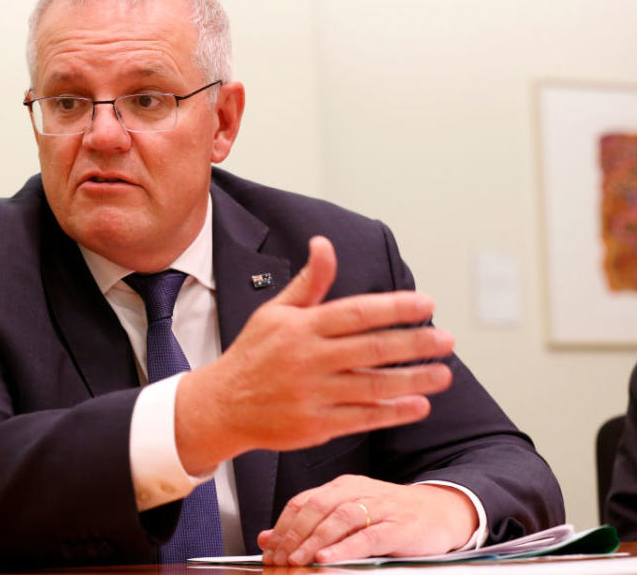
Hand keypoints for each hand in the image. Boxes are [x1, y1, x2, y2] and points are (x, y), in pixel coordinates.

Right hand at [175, 236, 454, 473]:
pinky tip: (418, 405)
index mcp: (301, 327)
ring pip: (373, 386)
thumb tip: (324, 244)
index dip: (394, 308)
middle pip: (372, 349)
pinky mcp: (316, 425)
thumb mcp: (275, 312)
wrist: (222, 405)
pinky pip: (362, 418)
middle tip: (446, 340)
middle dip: (415, 344)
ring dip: (413, 381)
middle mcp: (308, 359)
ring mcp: (313, 394)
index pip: (356, 312)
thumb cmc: (253, 354)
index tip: (426, 304)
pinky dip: (393, 413)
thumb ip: (309, 282)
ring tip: (442, 375)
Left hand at [258, 476, 478, 565]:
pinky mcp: (398, 526)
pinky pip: (367, 536)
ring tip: (296, 560)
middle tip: (278, 558)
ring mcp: (378, 506)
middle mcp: (357, 491)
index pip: (302, 502)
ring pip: (338, 519)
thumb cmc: (391, 515)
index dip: (281, 526)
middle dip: (292, 535)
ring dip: (313, 541)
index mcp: (341, 486)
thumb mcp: (346, 516)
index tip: (268, 550)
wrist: (441, 511)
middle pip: (315, 507)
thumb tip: (265, 538)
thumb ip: (308, 526)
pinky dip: (344, 548)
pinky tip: (328, 558)